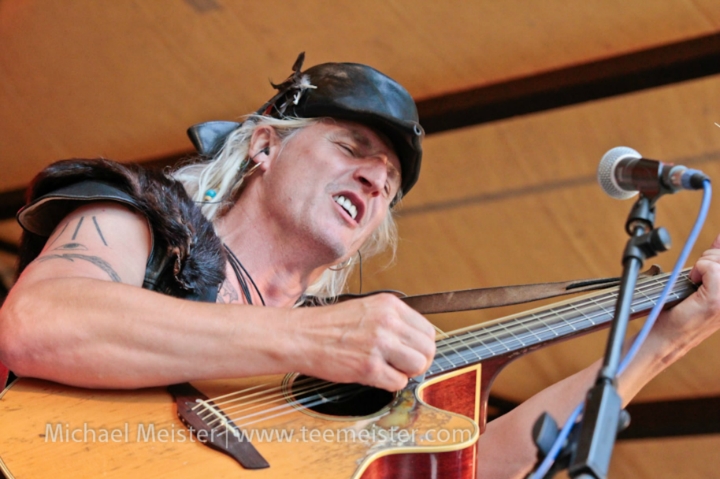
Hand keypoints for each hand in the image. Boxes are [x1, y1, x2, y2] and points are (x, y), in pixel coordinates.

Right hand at [289, 293, 435, 390]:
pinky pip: (398, 383)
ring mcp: (379, 344)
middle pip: (427, 349)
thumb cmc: (328, 325)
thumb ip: (392, 321)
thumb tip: (415, 341)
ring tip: (388, 369)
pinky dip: (389, 384)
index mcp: (389, 305)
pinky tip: (373, 375)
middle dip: (418, 361)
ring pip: (418, 366)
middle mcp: (388, 322)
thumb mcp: (366, 309)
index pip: (427, 330)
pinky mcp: (369, 367)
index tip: (411, 352)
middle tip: (403, 365)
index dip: (421, 346)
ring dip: (406, 373)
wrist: (301, 336)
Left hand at [653, 234, 719, 350]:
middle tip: (698, 273)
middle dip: (712, 257)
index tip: (706, 267)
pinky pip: (711, 268)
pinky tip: (692, 281)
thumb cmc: (678, 313)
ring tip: (695, 279)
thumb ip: (714, 263)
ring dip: (704, 264)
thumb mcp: (701, 282)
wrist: (665, 337)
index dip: (719, 252)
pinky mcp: (716, 301)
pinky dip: (698, 269)